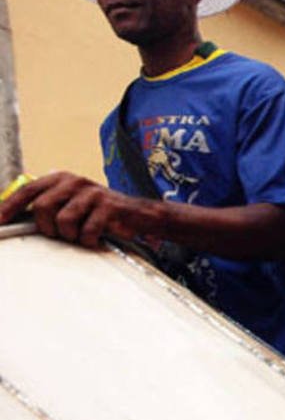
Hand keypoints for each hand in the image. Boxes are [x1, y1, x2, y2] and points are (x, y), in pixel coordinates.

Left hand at [0, 172, 140, 247]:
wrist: (138, 214)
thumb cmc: (98, 213)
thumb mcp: (70, 203)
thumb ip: (46, 205)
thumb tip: (14, 218)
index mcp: (61, 178)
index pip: (28, 190)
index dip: (9, 206)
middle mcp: (75, 182)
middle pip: (42, 207)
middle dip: (47, 227)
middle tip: (58, 233)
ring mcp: (92, 193)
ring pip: (64, 221)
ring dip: (70, 235)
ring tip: (80, 235)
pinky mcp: (108, 207)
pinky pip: (87, 231)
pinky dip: (89, 240)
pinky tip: (95, 238)